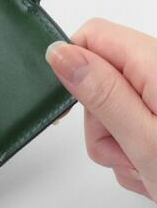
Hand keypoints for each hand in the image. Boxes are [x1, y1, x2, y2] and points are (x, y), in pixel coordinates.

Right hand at [46, 18, 156, 200]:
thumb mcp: (144, 140)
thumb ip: (100, 93)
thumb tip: (61, 54)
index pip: (92, 37)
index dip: (74, 69)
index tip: (77, 108)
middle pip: (99, 79)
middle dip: (100, 123)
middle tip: (126, 151)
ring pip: (112, 111)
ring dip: (118, 146)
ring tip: (148, 168)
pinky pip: (132, 129)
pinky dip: (135, 154)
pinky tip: (156, 170)